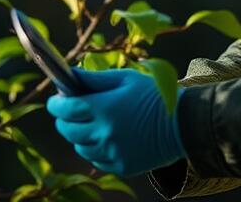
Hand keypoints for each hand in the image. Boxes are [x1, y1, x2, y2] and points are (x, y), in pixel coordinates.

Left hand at [45, 67, 185, 176]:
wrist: (185, 123)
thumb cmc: (154, 95)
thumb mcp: (125, 79)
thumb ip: (94, 79)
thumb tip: (69, 74)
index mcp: (104, 108)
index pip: (64, 109)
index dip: (55, 103)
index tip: (56, 99)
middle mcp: (105, 133)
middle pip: (67, 130)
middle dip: (64, 119)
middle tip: (71, 111)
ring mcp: (112, 153)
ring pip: (79, 147)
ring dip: (79, 135)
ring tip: (92, 123)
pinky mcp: (121, 166)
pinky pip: (96, 159)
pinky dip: (95, 149)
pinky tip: (106, 137)